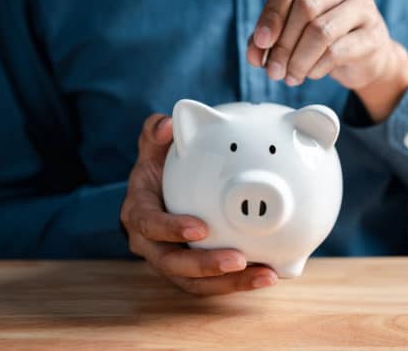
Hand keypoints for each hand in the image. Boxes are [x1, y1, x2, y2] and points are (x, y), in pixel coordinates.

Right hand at [120, 114, 277, 294]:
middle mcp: (151, 245)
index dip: (171, 229)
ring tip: (265, 275)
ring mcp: (171, 263)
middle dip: (206, 266)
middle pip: (173, 265)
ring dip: (230, 282)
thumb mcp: (152, 151)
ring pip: (196, 282)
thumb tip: (167, 123)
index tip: (200, 229)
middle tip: (239, 260)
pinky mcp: (191, 274)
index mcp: (139, 215)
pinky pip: (212, 283)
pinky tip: (268, 274)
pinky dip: (239, 282)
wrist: (158, 198)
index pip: (150, 225)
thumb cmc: (157, 173)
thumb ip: (155, 134)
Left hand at [247, 0, 407, 122]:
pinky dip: (316, 67)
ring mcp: (365, 4)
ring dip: (297, 60)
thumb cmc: (325, 36)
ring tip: (289, 77)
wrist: (365, 57)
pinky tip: (311, 74)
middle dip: (283, 44)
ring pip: (320, 31)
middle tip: (273, 70)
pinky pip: (336, 52)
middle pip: (306, 5)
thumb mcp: (293, 29)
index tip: (261, 42)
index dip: (272, 12)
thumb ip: (269, 37)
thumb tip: (254, 54)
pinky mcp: (373, 34)